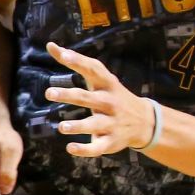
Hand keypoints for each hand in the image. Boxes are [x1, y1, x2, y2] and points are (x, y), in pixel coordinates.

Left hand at [46, 41, 154, 158]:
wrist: (145, 122)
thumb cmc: (112, 95)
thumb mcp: (99, 78)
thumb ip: (75, 62)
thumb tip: (50, 45)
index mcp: (107, 84)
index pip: (93, 70)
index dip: (79, 62)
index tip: (63, 55)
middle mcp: (109, 102)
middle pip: (89, 98)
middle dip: (70, 96)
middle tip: (49, 92)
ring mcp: (111, 123)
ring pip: (94, 124)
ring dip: (78, 126)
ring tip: (62, 127)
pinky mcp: (110, 141)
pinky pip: (97, 147)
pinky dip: (84, 149)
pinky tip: (70, 148)